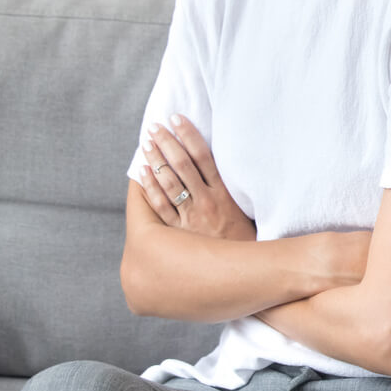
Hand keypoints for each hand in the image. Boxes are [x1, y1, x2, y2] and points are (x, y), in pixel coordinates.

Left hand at [139, 115, 255, 240]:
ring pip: (169, 183)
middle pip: (183, 165)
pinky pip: (161, 207)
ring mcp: (191, 217)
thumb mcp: (246, 210)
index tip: (178, 119)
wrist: (244, 271)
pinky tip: (143, 173)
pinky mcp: (180, 233)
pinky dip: (150, 188)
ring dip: (156, 161)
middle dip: (167, 143)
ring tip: (147, 144)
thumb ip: (233, 189)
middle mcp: (207, 202)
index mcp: (225, 193)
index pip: (203, 156)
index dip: (189, 135)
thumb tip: (221, 165)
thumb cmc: (247, 240)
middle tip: (156, 127)